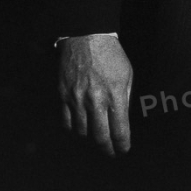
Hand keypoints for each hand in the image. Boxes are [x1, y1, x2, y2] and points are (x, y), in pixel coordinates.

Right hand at [58, 33, 132, 155]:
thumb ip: (125, 98)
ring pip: (82, 132)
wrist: (86, 38)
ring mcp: (77, 99)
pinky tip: (80, 128)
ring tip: (97, 138)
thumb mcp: (127, 74)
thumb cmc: (111, 55)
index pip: (119, 131)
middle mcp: (95, 100)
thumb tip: (123, 119)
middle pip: (100, 137)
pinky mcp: (64, 96)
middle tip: (111, 152)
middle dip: (107, 149)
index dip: (122, 145)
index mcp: (115, 95)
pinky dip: (74, 129)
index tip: (123, 150)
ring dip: (90, 139)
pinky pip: (66, 122)